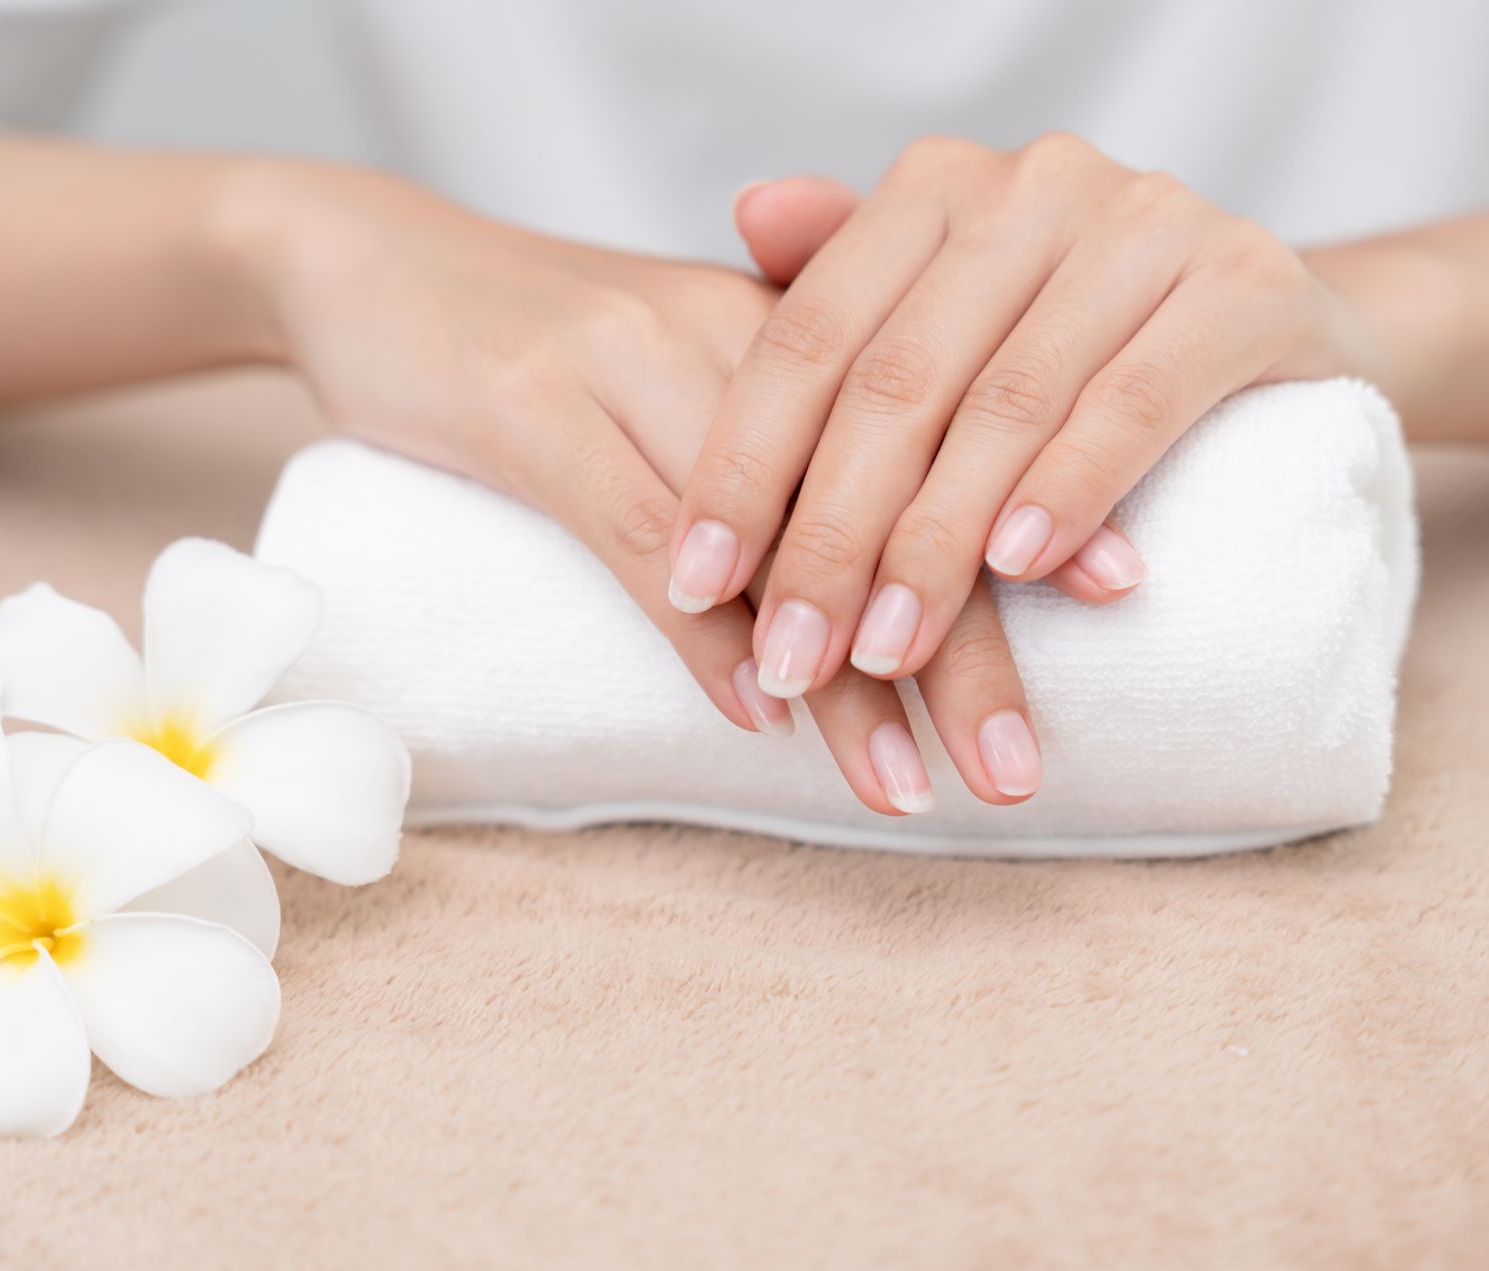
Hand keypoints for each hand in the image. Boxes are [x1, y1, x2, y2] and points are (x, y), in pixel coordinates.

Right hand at [229, 164, 1044, 811]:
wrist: (368, 262)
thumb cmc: (540, 342)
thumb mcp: (676, 374)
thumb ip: (773, 450)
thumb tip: (859, 591)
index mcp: (787, 319)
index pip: (931, 431)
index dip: (1021, 513)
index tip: (1120, 597)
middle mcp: (732, 329)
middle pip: (879, 497)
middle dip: (958, 645)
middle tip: (1019, 767)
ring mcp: (629, 361)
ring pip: (775, 532)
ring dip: (847, 677)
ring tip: (908, 788)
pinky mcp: (530, 407)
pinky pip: (640, 530)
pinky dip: (704, 634)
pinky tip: (761, 714)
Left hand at [670, 135, 1373, 693]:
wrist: (1276, 324)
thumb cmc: (1079, 342)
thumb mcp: (952, 318)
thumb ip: (850, 284)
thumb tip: (745, 213)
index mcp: (938, 189)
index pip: (811, 334)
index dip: (745, 465)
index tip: (695, 586)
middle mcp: (1033, 185)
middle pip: (898, 382)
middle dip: (831, 537)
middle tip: (794, 659)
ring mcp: (1145, 224)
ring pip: (1004, 404)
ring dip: (936, 545)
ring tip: (886, 652)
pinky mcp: (1245, 285)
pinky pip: (1135, 401)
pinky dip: (1070, 489)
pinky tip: (1020, 571)